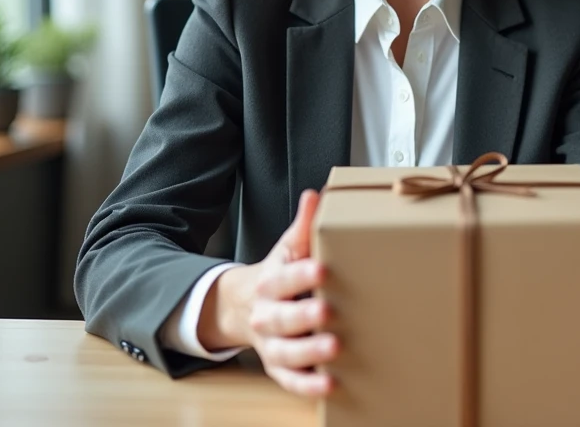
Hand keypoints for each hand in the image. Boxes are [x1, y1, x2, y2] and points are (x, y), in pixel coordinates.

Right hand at [203, 189, 338, 396]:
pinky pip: (289, 380)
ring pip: (285, 352)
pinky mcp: (277, 366)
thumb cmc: (280, 274)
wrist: (245, 305)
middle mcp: (266, 315)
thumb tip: (316, 195)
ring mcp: (271, 343)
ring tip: (334, 349)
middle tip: (328, 312)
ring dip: (309, 353)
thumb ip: (304, 227)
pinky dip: (307, 385)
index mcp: (270, 282)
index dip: (301, 274)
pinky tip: (330, 384)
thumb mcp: (289, 248)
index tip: (322, 270)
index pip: (283, 277)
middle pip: (281, 317)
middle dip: (304, 316)